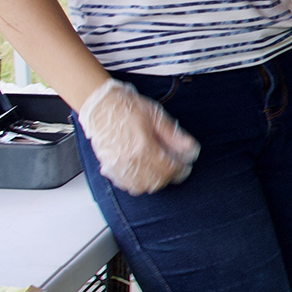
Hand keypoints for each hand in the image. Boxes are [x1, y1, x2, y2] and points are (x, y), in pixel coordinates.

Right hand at [79, 78, 199, 195]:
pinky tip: (144, 173)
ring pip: (141, 186)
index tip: (185, 167)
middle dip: (170, 177)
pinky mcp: (108, 166)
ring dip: (154, 182)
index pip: (168, 169)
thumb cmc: (126, 107)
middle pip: (156, 181)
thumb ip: (174, 135)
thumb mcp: (156, 116)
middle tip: (176, 169)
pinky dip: (138, 183)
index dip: (181, 170)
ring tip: (161, 171)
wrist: (100, 105)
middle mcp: (129, 159)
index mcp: (143, 146)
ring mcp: (117, 165)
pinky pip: (126, 184)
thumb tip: (190, 148)